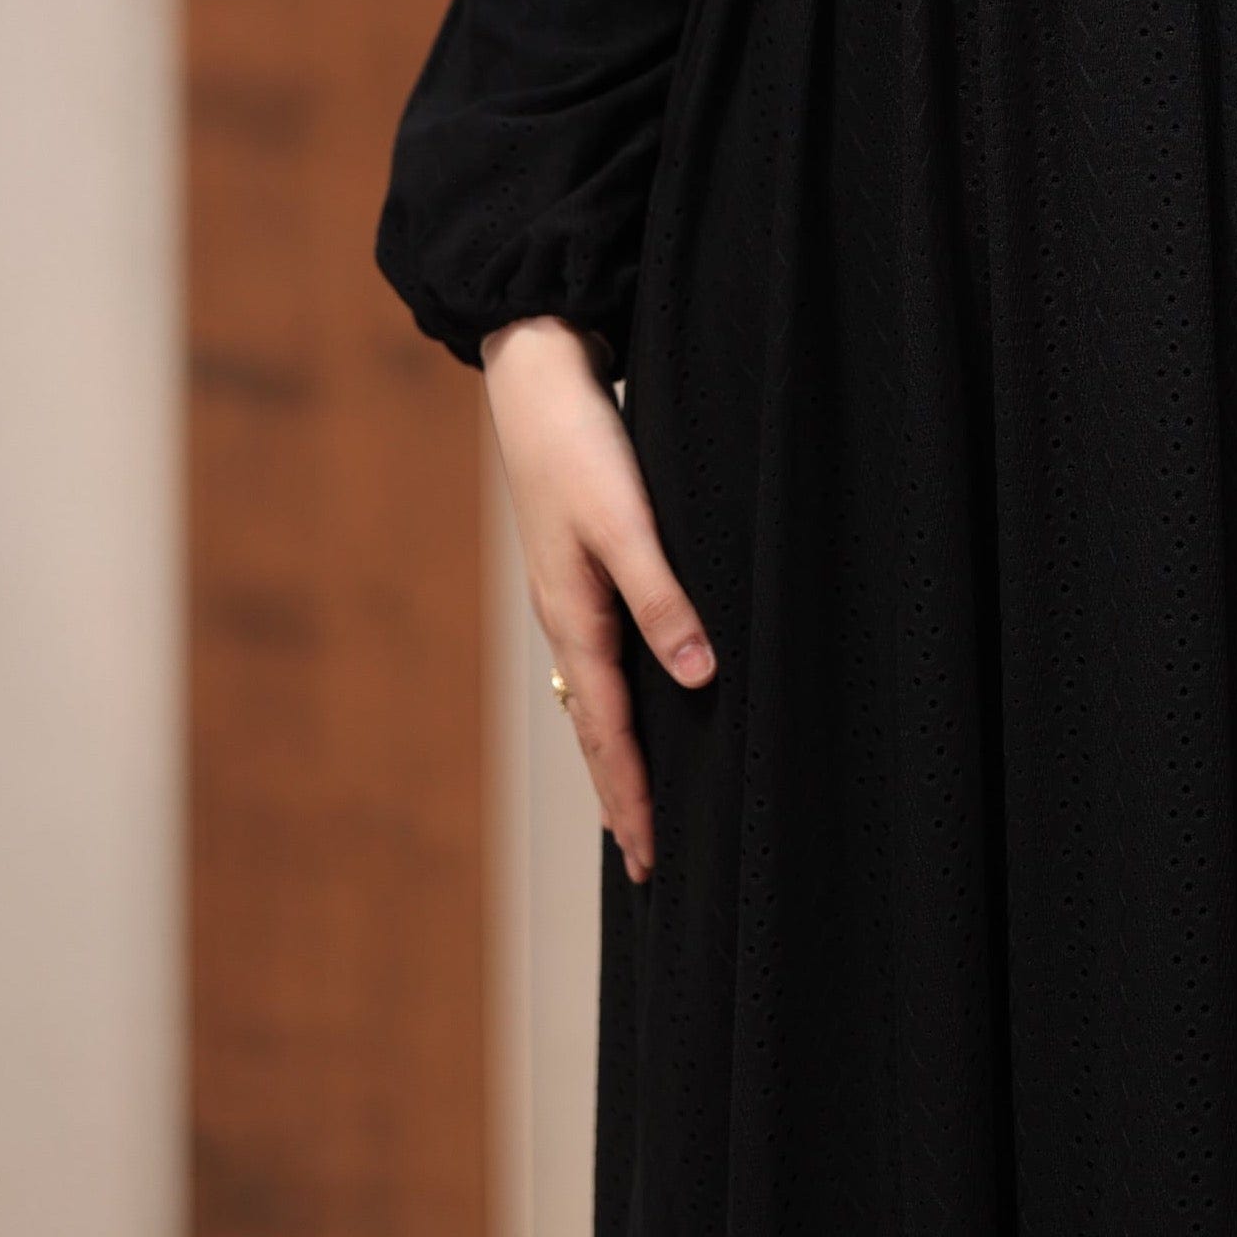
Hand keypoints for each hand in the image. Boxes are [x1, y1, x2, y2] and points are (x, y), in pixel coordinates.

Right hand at [479, 315, 715, 882]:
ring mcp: (569, 591)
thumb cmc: (580, 442)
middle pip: (596, 726)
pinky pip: (600, 655)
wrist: (537, 373)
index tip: (650, 861)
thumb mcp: (626, 520)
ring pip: (596, 693)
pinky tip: (636, 695)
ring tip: (637, 803)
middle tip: (644, 864)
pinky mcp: (579, 563)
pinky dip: (617, 697)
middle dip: (620, 794)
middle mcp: (567, 615)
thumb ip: (661, 596)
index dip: (631, 795)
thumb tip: (698, 677)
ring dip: (617, 751)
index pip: (608, 730)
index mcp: (575, 616)